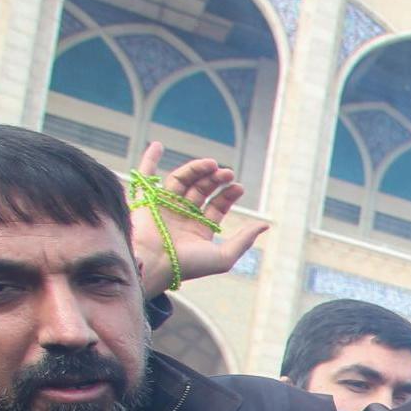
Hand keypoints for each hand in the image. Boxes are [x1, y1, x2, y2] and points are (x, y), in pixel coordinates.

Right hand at [130, 141, 269, 294]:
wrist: (153, 264)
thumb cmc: (188, 265)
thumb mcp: (223, 256)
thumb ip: (244, 240)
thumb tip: (265, 225)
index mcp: (199, 230)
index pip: (217, 206)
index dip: (228, 195)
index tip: (238, 186)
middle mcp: (181, 217)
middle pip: (200, 191)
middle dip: (215, 180)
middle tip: (227, 172)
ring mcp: (163, 207)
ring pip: (181, 181)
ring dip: (195, 169)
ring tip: (211, 163)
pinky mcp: (145, 200)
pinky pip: (145, 177)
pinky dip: (149, 160)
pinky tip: (158, 145)